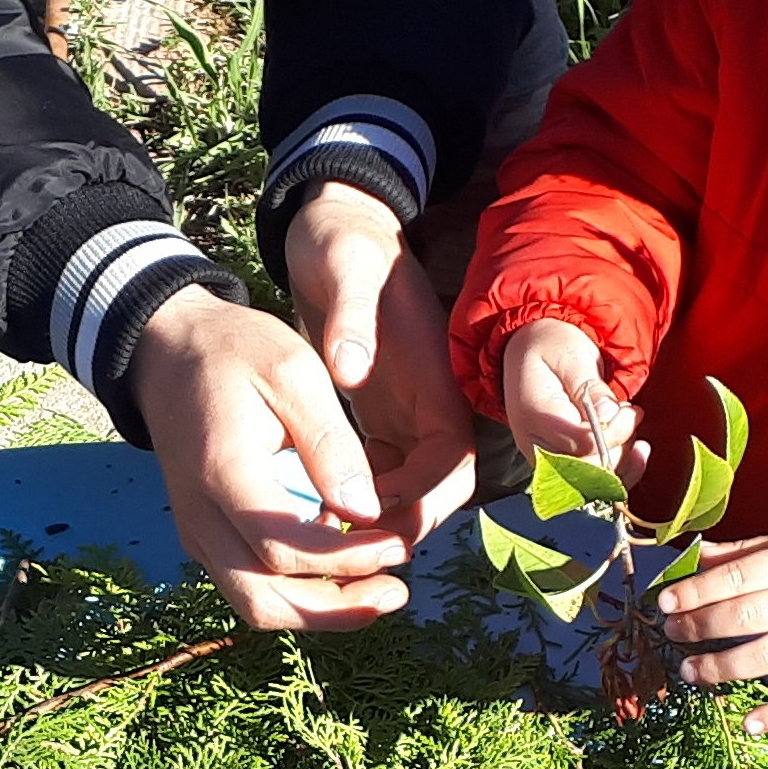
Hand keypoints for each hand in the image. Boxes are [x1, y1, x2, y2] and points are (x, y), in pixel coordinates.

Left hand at [280, 186, 478, 550]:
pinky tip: (314, 510)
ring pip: (409, 487)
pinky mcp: (380, 414)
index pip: (453, 460)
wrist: (337, 222)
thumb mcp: (345, 267)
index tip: (375, 517)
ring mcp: (407, 410)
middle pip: (437, 486)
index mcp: (436, 375)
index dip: (425, 499)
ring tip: (327, 539)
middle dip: (402, 522)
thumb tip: (350, 371)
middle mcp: (430, 401)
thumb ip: (351, 318)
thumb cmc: (344, 241)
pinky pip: (380, 473)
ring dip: (377, 518)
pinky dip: (356, 497)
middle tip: (347, 546)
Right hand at [496, 321, 640, 479]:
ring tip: (628, 422)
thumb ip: (589, 385)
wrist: (529, 353)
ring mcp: (547, 461)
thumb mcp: (572, 355)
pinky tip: (635, 452)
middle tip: (630, 412)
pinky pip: (593, 483)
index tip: (631, 409)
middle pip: (591, 469)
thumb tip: (607, 413)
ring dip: (624, 457)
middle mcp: (537, 447)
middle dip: (622, 444)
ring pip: (595, 481)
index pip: (585, 444)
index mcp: (537, 417)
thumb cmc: (551, 349)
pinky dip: (621, 472)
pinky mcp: (560, 466)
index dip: (617, 432)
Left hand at [653, 518, 767, 734]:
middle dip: (700, 626)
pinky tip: (748, 725)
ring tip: (689, 671)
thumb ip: (746, 551)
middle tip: (670, 631)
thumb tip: (693, 556)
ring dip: (722, 668)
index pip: (739, 578)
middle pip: (747, 617)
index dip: (698, 591)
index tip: (665, 601)